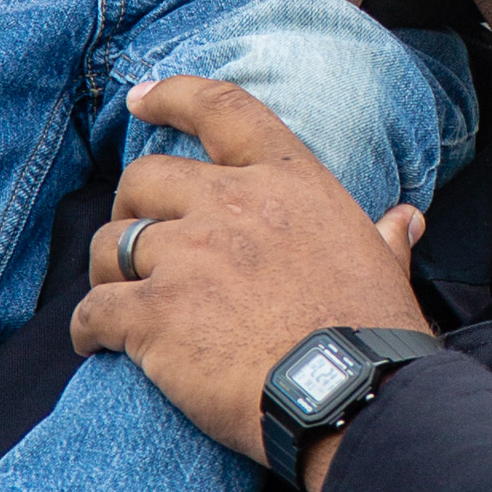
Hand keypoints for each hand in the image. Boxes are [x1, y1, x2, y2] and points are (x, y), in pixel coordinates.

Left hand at [72, 77, 429, 461]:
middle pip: (145, 178)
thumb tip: (405, 219)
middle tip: (136, 235)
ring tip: (115, 298)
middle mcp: (230, 205)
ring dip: (108, 269)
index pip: (221, 110)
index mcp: (286, 181)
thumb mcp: (385, 268)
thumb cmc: (374, 334)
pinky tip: (94, 345)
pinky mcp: (154, 314)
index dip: (172, 95)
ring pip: (111, 243)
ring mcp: (187, 257)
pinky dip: (86, 328)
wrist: (351, 395)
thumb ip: (384, 237)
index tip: (139, 99)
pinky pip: (93, 310)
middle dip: (130, 203)